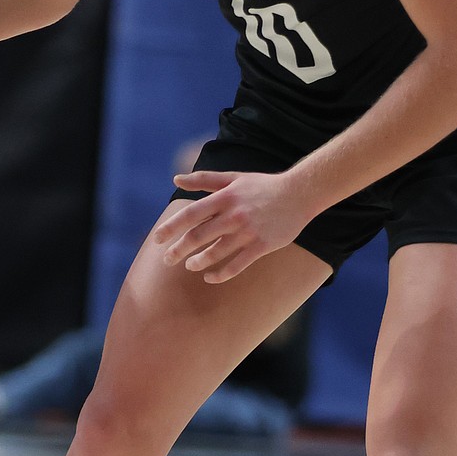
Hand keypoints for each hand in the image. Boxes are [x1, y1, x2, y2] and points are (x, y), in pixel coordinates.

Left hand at [153, 169, 315, 283]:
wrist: (299, 193)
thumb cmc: (262, 185)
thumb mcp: (233, 178)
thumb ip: (204, 180)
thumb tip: (176, 178)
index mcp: (225, 197)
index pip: (191, 214)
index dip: (171, 227)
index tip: (157, 239)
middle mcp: (234, 214)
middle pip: (198, 237)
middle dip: (178, 250)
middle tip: (167, 259)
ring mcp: (248, 231)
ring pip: (215, 253)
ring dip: (198, 262)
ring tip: (189, 266)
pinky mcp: (262, 245)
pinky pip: (237, 265)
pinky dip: (220, 274)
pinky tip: (210, 277)